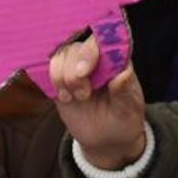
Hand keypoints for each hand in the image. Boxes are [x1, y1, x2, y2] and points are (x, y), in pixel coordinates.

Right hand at [49, 32, 149, 170]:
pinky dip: (51, 80)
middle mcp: (95, 57)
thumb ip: (125, 91)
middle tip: (83, 93)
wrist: (106, 138)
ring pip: (60, 55)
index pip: (103, 39)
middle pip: (76, 45)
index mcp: (116, 57)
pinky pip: (47, 69)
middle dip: (73, 67)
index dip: (90, 50)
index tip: (85, 71)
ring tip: (74, 97)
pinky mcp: (60, 79)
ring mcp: (75, 66)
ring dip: (61, 76)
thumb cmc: (123, 118)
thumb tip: (123, 75)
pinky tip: (62, 96)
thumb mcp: (129, 108)